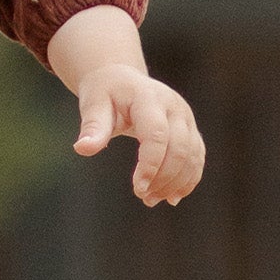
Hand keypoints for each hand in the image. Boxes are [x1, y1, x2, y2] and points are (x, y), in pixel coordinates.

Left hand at [76, 67, 204, 205]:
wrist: (122, 80)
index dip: (150, 164)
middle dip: (164, 178)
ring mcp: (185, 117)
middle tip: (144, 198)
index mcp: (148, 97)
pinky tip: (172, 197)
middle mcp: (173, 106)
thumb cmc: (105, 92)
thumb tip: (82, 148)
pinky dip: (188, 179)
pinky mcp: (190, 129)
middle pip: (178, 148)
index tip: (138, 188)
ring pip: (192, 155)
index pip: (156, 134)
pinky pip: (197, 156)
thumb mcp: (94, 104)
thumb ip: (92, 126)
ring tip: (152, 200)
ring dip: (176, 183)